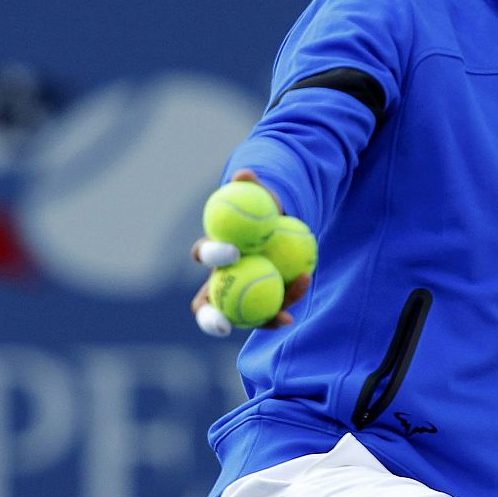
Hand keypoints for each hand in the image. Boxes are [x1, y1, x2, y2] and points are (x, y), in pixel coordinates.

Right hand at [189, 170, 310, 334]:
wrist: (281, 227)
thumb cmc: (262, 209)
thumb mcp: (259, 195)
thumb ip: (250, 186)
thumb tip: (244, 173)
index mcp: (214, 250)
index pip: (203, 253)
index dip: (212, 255)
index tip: (233, 252)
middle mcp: (221, 278)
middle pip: (206, 304)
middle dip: (210, 318)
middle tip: (226, 323)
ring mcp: (240, 294)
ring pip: (244, 315)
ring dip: (264, 318)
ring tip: (284, 316)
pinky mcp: (262, 303)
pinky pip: (270, 311)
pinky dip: (285, 307)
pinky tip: (294, 311)